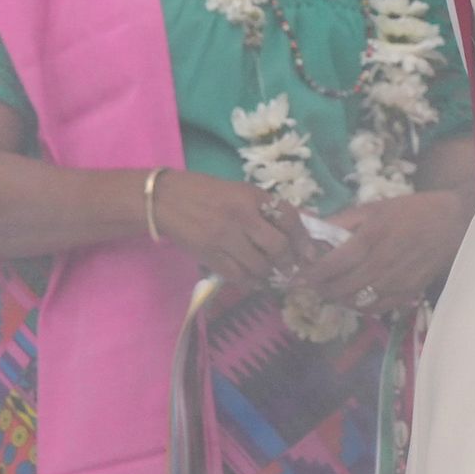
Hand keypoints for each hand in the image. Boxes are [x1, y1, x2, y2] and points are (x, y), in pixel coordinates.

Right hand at [150, 169, 310, 289]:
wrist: (165, 199)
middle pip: (278, 247)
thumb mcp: (239, 191)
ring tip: (267, 274)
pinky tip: (251, 280)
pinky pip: (237, 275)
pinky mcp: (209, 254)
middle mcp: (241, 215)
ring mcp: (224, 236)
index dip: (303, 240)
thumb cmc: (205, 192)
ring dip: (267, 274)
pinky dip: (249, 282)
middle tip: (288, 269)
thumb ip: (264, 208)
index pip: (289, 217)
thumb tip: (295, 228)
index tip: (309, 254)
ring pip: (259, 265)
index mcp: (251, 196)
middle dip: (287, 263)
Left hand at [290, 188, 468, 317]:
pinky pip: (375, 308)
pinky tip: (353, 295)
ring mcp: (395, 283)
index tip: (295, 277)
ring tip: (329, 289)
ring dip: (337, 298)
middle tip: (309, 284)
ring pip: (355, 301)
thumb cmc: (410, 211)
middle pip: (339, 288)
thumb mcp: (372, 207)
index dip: (310, 274)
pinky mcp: (407, 294)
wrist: (452, 224)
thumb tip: (310, 231)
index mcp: (370, 239)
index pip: (331, 265)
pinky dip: (359, 305)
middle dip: (319, 288)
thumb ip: (341, 221)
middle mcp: (381, 264)